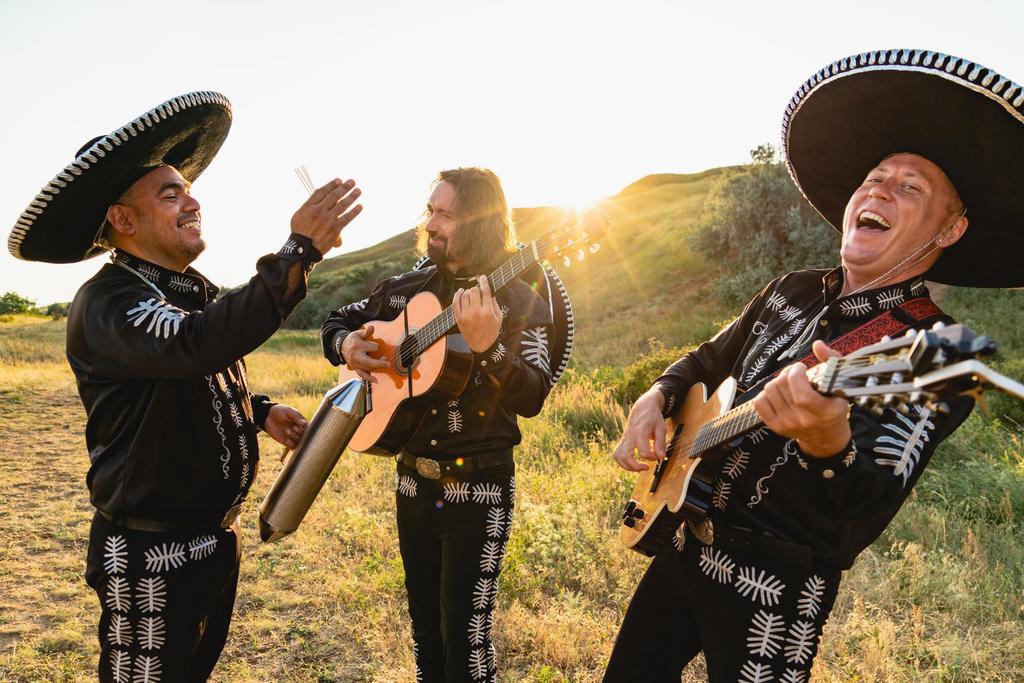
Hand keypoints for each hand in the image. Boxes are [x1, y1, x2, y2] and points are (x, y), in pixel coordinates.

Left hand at [264, 404, 307, 450]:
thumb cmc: (280, 411)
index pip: (309, 429)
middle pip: (305, 436)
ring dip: (294, 437)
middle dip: (299, 432)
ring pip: (299, 442)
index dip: (306, 429)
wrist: (268, 416)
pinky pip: (293, 446)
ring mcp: (293, 436)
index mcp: (301, 422)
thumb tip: (304, 423)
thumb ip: (296, 416)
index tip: (300, 425)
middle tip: (293, 427)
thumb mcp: (288, 411)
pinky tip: (286, 438)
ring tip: (287, 431)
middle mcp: (299, 430)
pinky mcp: (286, 441)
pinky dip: (290, 444)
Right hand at [290, 178, 362, 254]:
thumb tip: (320, 193)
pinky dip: (354, 212)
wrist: (303, 249)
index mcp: (309, 207)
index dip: (331, 185)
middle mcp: (319, 211)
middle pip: (334, 196)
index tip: (339, 180)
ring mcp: (327, 220)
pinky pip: (347, 218)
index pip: (322, 191)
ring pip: (342, 205)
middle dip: (344, 187)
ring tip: (358, 191)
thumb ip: (309, 205)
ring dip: (352, 196)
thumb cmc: (300, 232)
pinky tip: (360, 206)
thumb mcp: (299, 215)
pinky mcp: (335, 229)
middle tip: (352, 182)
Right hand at [342, 324, 388, 382]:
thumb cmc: (352, 339)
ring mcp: (356, 364)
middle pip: (369, 362)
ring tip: (385, 363)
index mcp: (357, 346)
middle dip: (379, 363)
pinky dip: (369, 378)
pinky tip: (376, 381)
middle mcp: (356, 356)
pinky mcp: (356, 368)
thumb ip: (366, 332)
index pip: (372, 347)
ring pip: (368, 368)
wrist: (341, 347)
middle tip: (387, 362)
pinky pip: (362, 375)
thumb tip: (372, 327)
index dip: (375, 346)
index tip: (375, 345)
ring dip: (377, 367)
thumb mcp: (358, 333)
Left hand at [452, 275, 502, 352]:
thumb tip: (490, 291)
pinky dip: (457, 295)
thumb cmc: (491, 331)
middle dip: (476, 288)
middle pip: (473, 291)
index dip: (484, 281)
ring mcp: (465, 315)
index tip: (483, 277)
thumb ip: (494, 303)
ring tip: (471, 292)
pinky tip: (460, 292)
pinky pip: (455, 302)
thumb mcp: (499, 317)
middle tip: (478, 289)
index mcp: (487, 311)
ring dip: (468, 291)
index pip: (485, 291)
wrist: (481, 345)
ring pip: (464, 295)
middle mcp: (476, 312)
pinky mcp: (458, 318)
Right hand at [612, 388, 667, 471]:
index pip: (643, 452)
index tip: (658, 455)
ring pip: (618, 456)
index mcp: (639, 432)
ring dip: (627, 466)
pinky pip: (617, 454)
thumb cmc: (653, 417)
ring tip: (638, 467)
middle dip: (635, 466)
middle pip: (625, 456)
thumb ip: (661, 443)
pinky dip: (623, 462)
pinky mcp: (623, 441)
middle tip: (646, 467)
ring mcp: (624, 438)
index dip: (652, 457)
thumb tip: (660, 457)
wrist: (643, 407)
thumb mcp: (661, 428)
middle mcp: (629, 436)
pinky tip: (633, 463)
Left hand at [752, 340, 850, 456]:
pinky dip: (766, 394)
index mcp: (822, 412)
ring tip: (788, 384)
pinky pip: (759, 403)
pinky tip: (779, 393)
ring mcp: (786, 424)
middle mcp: (802, 420)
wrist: (826, 437)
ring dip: (777, 382)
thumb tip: (817, 344)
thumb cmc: (834, 408)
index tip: (802, 369)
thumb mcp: (840, 385)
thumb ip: (831, 361)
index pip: (801, 394)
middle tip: (796, 374)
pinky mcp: (774, 426)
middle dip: (787, 373)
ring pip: (769, 391)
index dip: (796, 374)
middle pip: (781, 386)